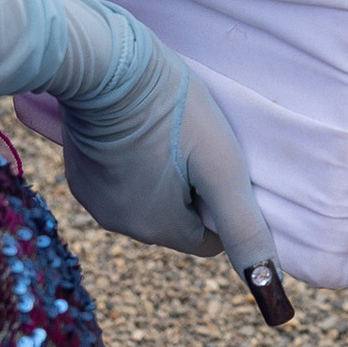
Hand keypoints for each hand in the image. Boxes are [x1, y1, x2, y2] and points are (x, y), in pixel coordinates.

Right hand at [51, 18, 281, 289]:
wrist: (107, 62)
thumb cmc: (173, 108)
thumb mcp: (221, 164)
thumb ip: (243, 224)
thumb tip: (269, 283)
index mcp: (157, 229)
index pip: (208, 239)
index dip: (218, 203)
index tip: (213, 164)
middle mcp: (120, 225)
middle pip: (176, 221)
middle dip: (189, 192)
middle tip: (190, 144)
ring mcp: (94, 200)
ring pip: (147, 201)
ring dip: (161, 177)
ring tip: (164, 133)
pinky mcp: (78, 176)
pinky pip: (120, 183)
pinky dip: (132, 164)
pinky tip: (136, 131)